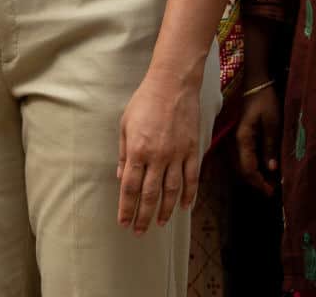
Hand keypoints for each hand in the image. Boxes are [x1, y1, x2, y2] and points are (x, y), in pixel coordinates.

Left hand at [117, 70, 205, 235]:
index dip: (126, 208)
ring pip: (171, 191)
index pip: (130, 188)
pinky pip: (191, 178)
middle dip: (143, 216)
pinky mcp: (192, 150)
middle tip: (139, 231)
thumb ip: (124, 154)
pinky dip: (189, 195)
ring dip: (164, 210)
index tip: (124, 222)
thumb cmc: (144, 102)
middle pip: (150, 195)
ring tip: (159, 224)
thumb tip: (123, 178)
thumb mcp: (125, 125)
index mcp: (137, 150)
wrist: (172, 84)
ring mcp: (177, 154)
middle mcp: (157, 156)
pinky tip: (184, 207)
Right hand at [232, 80, 280, 196]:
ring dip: (255, 175)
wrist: (256, 83)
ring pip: (243, 164)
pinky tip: (265, 167)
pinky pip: (246, 156)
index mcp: (243, 139)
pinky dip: (254, 165)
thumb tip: (271, 169)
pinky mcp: (242, 136)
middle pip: (243, 170)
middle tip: (272, 191)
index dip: (258, 182)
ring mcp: (238, 139)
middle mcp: (237, 142)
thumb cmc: (265, 100)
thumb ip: (270, 146)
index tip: (271, 192)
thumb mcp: (272, 122)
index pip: (247, 168)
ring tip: (270, 182)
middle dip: (256, 182)